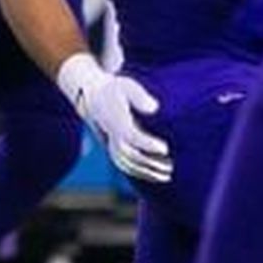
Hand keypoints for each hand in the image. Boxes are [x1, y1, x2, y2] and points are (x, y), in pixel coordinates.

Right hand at [60, 57, 172, 184]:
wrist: (92, 97)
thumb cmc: (115, 90)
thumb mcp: (126, 86)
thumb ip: (140, 97)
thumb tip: (154, 108)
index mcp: (116, 121)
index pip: (132, 136)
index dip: (148, 144)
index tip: (165, 148)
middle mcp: (112, 135)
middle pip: (130, 154)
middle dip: (150, 162)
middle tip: (170, 166)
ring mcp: (111, 144)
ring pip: (127, 164)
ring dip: (147, 172)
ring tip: (167, 175)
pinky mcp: (113, 149)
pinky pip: (125, 166)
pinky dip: (139, 173)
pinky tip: (156, 176)